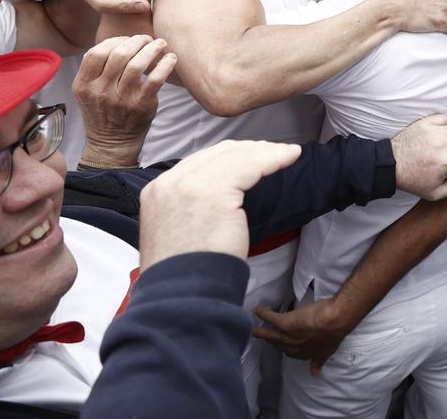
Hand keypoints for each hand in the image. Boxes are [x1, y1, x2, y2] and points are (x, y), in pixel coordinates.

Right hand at [74, 35, 174, 168]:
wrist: (112, 143)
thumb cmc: (103, 111)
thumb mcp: (88, 91)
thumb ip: (97, 69)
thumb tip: (121, 40)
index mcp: (84, 85)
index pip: (96, 52)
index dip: (114, 41)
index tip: (127, 39)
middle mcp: (100, 91)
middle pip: (119, 54)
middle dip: (136, 41)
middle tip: (147, 38)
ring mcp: (121, 99)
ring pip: (137, 65)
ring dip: (152, 49)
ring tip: (161, 44)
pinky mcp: (141, 105)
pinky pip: (155, 79)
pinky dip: (165, 65)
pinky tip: (171, 58)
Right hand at [139, 140, 301, 270]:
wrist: (181, 297)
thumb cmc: (186, 275)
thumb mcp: (179, 232)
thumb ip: (192, 207)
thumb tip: (225, 195)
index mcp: (157, 191)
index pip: (199, 161)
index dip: (231, 156)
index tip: (254, 157)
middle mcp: (169, 183)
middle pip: (217, 153)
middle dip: (249, 150)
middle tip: (273, 153)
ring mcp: (189, 185)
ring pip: (236, 156)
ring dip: (266, 152)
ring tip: (287, 154)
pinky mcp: (215, 192)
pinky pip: (251, 165)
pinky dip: (273, 159)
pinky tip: (289, 157)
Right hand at [255, 296, 351, 375]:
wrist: (335, 321)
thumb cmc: (334, 333)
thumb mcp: (327, 351)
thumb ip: (319, 360)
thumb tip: (315, 373)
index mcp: (303, 353)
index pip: (290, 352)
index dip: (285, 348)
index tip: (282, 344)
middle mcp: (293, 347)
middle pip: (278, 344)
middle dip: (272, 340)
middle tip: (264, 335)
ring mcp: (287, 335)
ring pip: (271, 335)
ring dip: (261, 332)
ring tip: (253, 329)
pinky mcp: (284, 323)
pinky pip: (270, 318)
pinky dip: (263, 313)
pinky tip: (256, 309)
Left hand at [390, 114, 446, 200]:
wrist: (391, 165)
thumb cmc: (412, 180)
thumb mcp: (435, 194)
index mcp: (446, 161)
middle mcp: (442, 144)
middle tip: (446, 157)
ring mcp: (433, 131)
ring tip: (440, 146)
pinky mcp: (425, 123)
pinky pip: (443, 119)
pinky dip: (441, 125)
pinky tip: (436, 135)